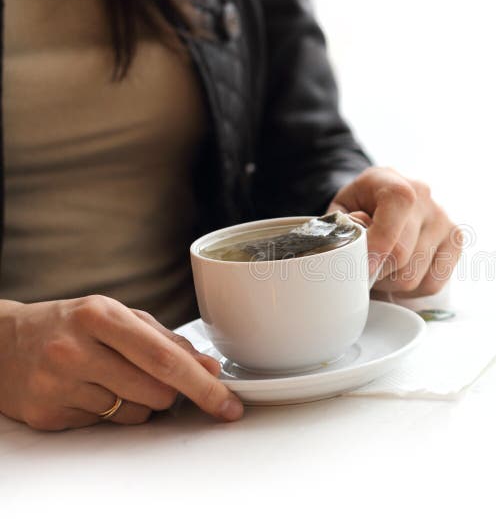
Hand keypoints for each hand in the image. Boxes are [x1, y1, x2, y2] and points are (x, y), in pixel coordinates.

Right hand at [0, 296, 242, 430]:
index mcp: (100, 316)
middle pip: (156, 391)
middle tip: (152, 376)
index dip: (203, 385)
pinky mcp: (47, 415)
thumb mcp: (117, 316)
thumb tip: (208, 368)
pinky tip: (89, 390)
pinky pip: (105, 426)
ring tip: (112, 378)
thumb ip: (166, 340)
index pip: (164, 358)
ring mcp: (58, 385)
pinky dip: (109, 412)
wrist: (2, 342)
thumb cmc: (71, 324)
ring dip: (139, 403)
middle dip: (170, 392)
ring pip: (134, 414)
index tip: (227, 403)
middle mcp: (76, 350)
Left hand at [328, 167, 461, 295]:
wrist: (381, 202)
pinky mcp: (455, 242)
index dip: (378, 242)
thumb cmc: (358, 208)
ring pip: (414, 274)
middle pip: (402, 252)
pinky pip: (433, 283)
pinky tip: (400, 276)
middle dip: (376, 272)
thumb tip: (362, 244)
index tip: (361, 266)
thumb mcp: (340, 211)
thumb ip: (345, 227)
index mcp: (392, 180)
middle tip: (362, 272)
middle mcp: (424, 197)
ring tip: (380, 272)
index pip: (397, 206)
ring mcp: (443, 219)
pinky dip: (412, 291)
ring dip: (390, 283)